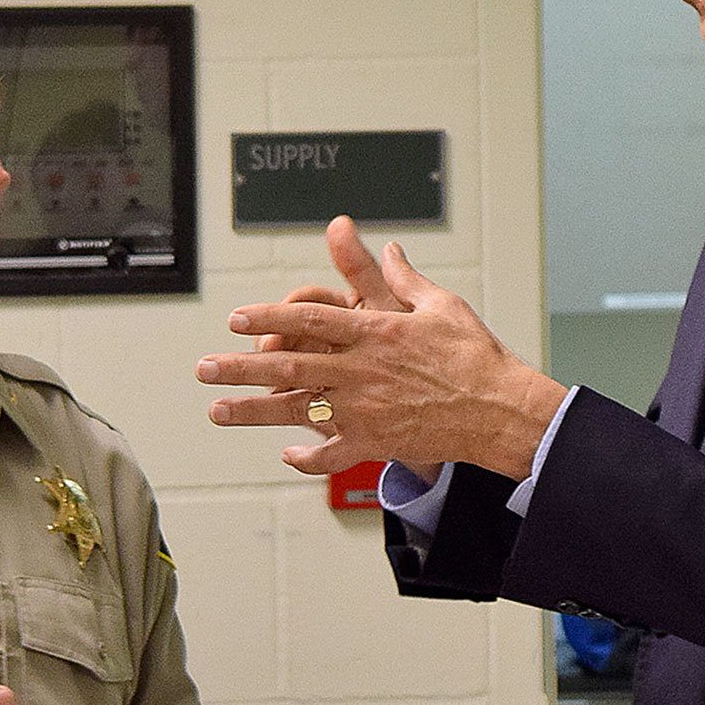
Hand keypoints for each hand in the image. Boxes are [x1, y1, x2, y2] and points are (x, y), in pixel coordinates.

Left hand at [197, 216, 564, 478]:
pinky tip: (285, 453)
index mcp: (374, 332)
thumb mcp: (439, 305)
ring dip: (252, 411)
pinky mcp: (376, 441)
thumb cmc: (474, 354)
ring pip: (296, 410)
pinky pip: (332, 453)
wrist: (500, 409)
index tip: (236, 319)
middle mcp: (361, 370)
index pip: (308, 318)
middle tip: (204, 367)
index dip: (267, 317)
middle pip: (288, 365)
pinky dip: (306, 456)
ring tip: (216, 411)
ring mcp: (364, 409)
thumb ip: (401, 279)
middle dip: (240, 366)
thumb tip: (387, 248)